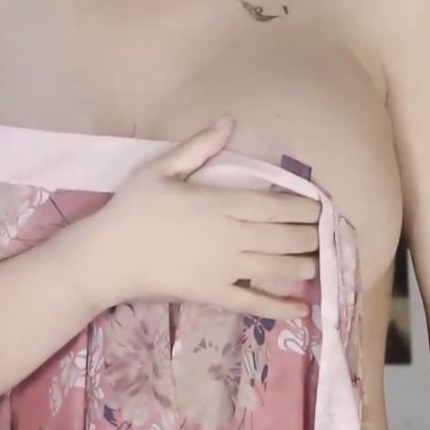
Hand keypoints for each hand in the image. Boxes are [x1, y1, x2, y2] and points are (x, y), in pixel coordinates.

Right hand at [81, 114, 320, 320]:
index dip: (303, 207)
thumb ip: (199, 146)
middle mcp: (231, 237)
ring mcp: (225, 269)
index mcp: (221, 203)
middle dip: (310, 235)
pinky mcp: (214, 295)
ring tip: (315, 262)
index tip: (319, 207)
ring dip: (303, 266)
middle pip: (284, 237)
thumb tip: (229, 120)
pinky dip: (280, 307)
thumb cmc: (132, 209)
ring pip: (277, 268)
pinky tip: (302, 309)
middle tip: (322, 233)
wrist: (108, 257)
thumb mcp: (161, 169)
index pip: (276, 205)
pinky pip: (253, 303)